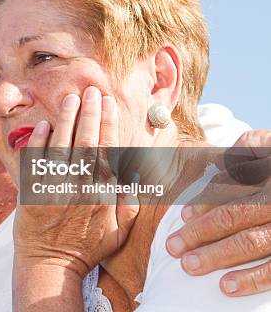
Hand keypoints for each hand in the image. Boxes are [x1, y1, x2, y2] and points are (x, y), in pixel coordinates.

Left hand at [14, 86, 138, 277]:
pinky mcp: (32, 189)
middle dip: (89, 113)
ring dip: (66, 119)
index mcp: (101, 193)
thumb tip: (133, 179)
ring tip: (70, 98)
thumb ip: (128, 206)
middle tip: (91, 90)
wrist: (49, 264)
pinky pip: (36, 160)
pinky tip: (44, 124)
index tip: (109, 104)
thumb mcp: (117, 233)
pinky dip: (39, 141)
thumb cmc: (85, 248)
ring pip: (62, 145)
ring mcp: (54, 186)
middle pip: (86, 141)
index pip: (107, 150)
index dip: (108, 124)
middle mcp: (78, 186)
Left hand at [165, 130, 270, 295]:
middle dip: (200, 232)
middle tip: (173, 247)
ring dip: (217, 255)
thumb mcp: (269, 147)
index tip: (183, 216)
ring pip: (251, 242)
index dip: (206, 202)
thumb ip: (248, 148)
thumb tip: (221, 160)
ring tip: (189, 265)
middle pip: (235, 216)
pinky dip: (251, 279)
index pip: (233, 188)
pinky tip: (225, 287)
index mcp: (269, 173)